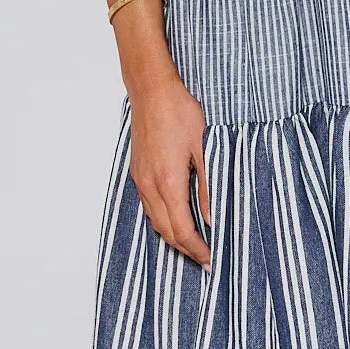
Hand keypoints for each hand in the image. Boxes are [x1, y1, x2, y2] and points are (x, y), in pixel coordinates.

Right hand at [125, 69, 211, 266]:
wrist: (151, 89)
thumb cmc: (179, 111)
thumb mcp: (204, 148)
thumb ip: (208, 186)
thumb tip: (212, 217)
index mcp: (168, 182)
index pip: (182, 230)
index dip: (197, 249)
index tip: (211, 260)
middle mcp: (149, 185)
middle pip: (165, 231)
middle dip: (186, 249)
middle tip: (206, 258)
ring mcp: (140, 179)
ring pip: (154, 220)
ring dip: (173, 236)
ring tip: (194, 243)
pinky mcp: (137, 171)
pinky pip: (148, 206)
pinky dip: (163, 219)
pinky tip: (177, 217)